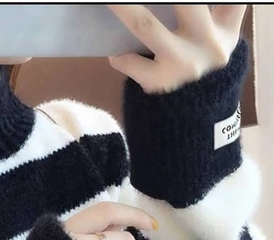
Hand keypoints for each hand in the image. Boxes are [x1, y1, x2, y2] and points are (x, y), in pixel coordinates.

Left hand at [107, 4, 246, 92]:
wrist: (190, 127)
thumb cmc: (199, 76)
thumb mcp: (215, 45)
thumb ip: (212, 19)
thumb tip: (163, 11)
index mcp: (226, 30)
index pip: (232, 0)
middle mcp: (209, 44)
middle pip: (187, 2)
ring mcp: (183, 64)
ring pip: (146, 26)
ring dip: (123, 8)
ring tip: (108, 2)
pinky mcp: (160, 82)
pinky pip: (129, 61)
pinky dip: (119, 57)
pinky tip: (117, 55)